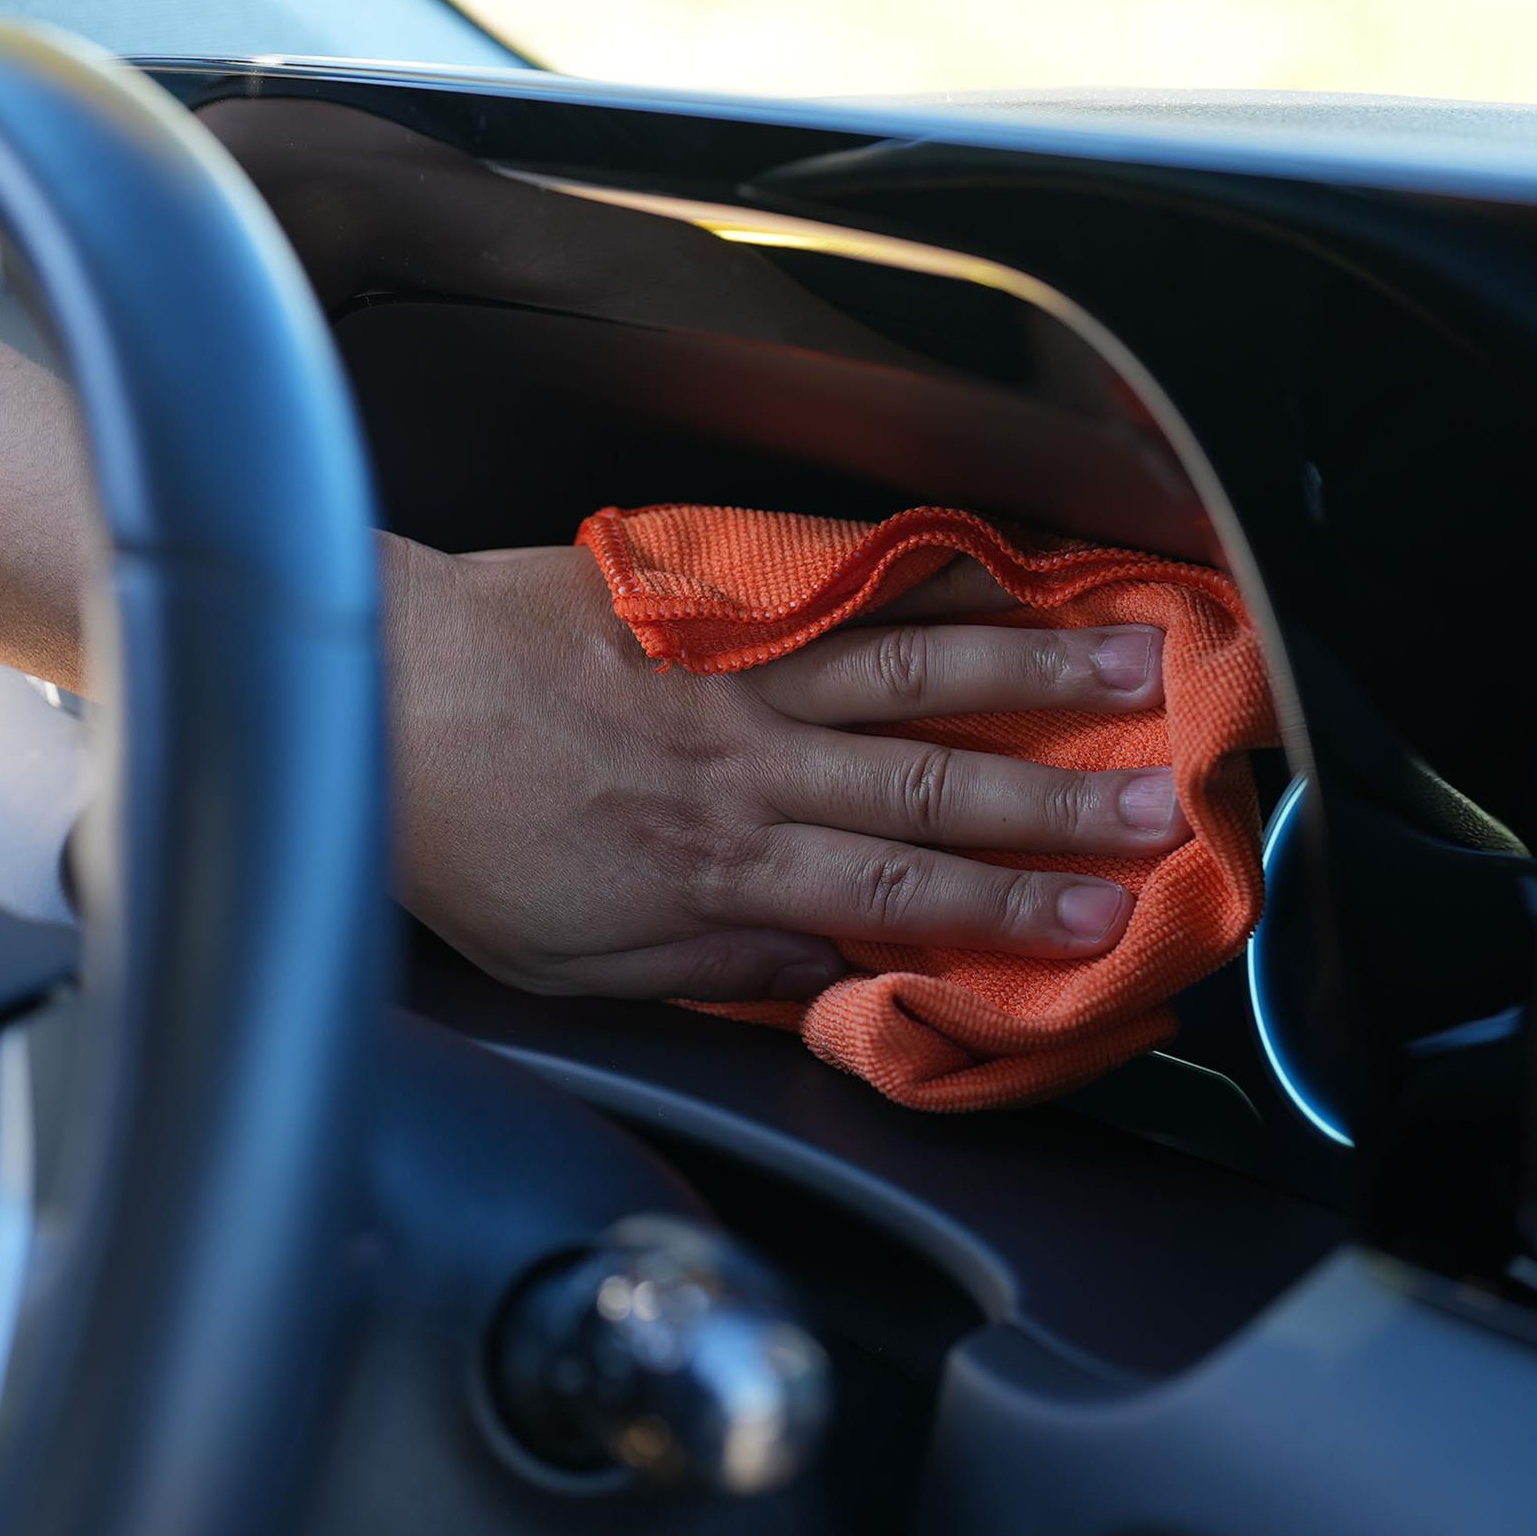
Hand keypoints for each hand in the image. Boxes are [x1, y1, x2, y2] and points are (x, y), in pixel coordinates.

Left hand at [382, 533, 1186, 1001]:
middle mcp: (753, 769)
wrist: (378, 697)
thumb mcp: (574, 958)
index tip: (1102, 921)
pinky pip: (832, 584)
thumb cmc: (468, 840)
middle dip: (1055, 802)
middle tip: (1158, 802)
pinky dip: (922, 574)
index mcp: (723, 868)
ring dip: (1025, 673)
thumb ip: (711, 964)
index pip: (896, 900)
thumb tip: (827, 971)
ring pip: (905, 676)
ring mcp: (737, 670)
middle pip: (930, 789)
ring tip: (1128, 663)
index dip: (1009, 914)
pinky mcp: (709, 594)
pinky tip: (1000, 564)